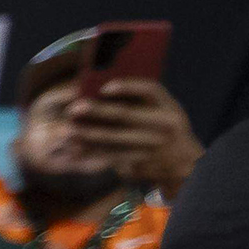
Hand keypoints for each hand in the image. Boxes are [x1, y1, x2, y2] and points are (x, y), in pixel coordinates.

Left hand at [60, 80, 202, 194]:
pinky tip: (73, 149)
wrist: (182, 161)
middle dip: (98, 111)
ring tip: (66, 131)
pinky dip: (90, 152)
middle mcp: (163, 125)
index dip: (128, 87)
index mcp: (169, 107)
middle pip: (126, 115)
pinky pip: (110, 156)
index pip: (150, 90)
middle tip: (73, 108)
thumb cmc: (164, 127)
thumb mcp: (163, 111)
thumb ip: (141, 102)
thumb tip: (102, 91)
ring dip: (87, 135)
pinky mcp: (139, 162)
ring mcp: (151, 145)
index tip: (105, 87)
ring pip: (114, 139)